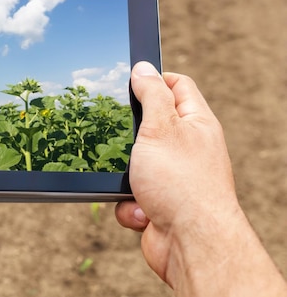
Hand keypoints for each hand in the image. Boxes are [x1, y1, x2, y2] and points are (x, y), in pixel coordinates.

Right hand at [116, 62, 285, 295]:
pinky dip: (128, 202)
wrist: (190, 243)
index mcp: (196, 123)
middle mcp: (186, 147)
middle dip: (128, 135)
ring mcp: (171, 176)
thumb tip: (144, 68)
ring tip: (134, 182)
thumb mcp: (161, 127)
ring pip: (132, 161)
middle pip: (149, 124)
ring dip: (124, 174)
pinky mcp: (156, 202)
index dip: (154, 79)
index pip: (177, 86)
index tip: (129, 82)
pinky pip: (129, 193)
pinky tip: (142, 209)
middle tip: (115, 133)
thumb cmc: (182, 183)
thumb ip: (152, 94)